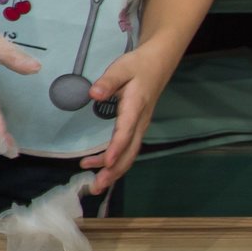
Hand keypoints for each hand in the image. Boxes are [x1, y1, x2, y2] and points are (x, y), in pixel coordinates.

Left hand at [77, 46, 172, 191]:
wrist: (158, 65)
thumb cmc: (137, 66)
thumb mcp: (121, 68)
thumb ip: (108, 81)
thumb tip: (93, 94)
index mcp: (135, 107)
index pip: (126, 131)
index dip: (116, 148)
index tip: (105, 163)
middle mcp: (140, 122)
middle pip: (130, 152)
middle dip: (114, 171)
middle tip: (96, 186)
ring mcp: (140, 127)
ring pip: (130, 155)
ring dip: (114, 172)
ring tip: (96, 186)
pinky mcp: (136, 129)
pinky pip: (128, 150)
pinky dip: (117, 164)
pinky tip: (102, 171)